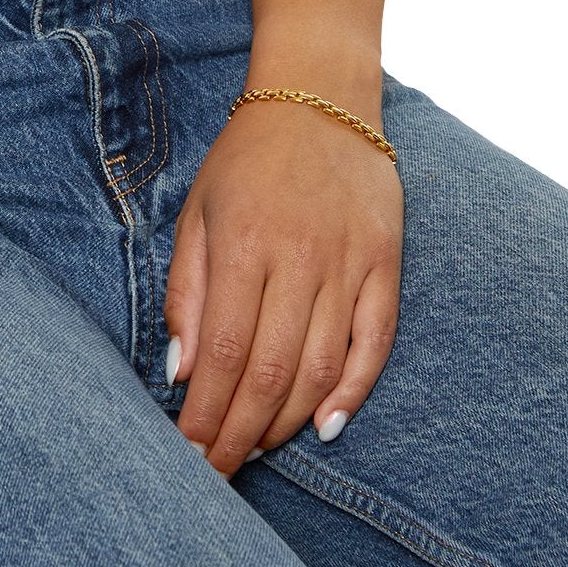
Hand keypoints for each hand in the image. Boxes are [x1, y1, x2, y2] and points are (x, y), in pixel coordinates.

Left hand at [164, 91, 403, 475]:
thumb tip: (181, 371)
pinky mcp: (386, 263)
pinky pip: (375, 343)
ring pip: (321, 367)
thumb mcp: (198, 211)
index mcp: (243, 243)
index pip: (224, 351)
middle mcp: (299, 257)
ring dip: (288, 420)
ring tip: (258, 448)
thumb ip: (187, 291)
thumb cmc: (246, 159)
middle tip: (220, 469)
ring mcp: (348, 262)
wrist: (319, 97)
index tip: (189, 451)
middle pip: (271, 371)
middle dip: (241, 432)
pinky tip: (326, 425)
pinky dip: (353, 391)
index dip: (207, 412)